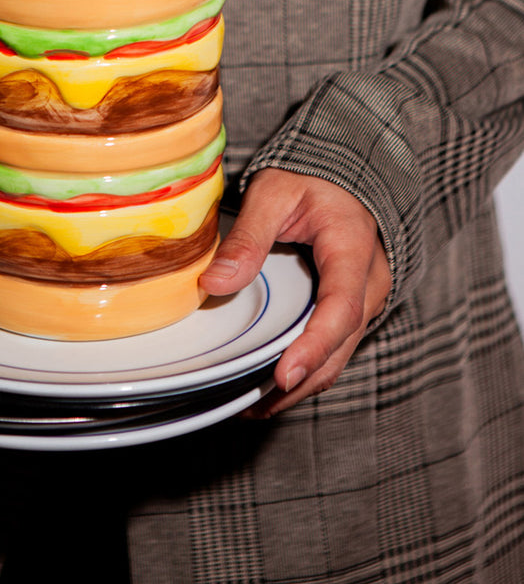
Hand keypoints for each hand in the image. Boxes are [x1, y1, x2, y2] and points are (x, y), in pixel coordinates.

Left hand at [200, 168, 390, 415]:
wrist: (341, 177)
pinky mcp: (351, 310)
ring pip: (338, 356)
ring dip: (301, 385)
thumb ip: (248, 237)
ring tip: (253, 406)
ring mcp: (364, 300)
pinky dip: (305, 371)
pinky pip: (333, 348)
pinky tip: (270, 386)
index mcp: (353, 250)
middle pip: (340, 345)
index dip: (314, 347)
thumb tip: (214, 283)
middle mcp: (369, 283)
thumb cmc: (309, 180)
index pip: (341, 309)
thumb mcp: (273, 193)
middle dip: (300, 380)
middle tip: (252, 405)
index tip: (283, 375)